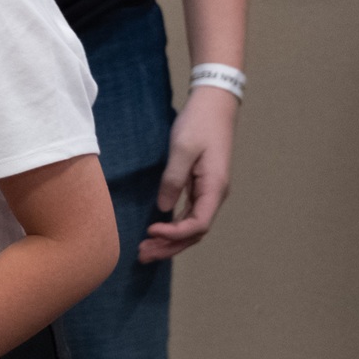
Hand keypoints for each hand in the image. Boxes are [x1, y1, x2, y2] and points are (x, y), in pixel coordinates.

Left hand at [141, 86, 237, 262]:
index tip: (151, 229)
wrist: (214, 103)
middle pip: (195, 232)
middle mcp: (215, 194)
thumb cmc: (199, 123)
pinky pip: (189, 214)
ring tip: (146, 249)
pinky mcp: (201, 186)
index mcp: (215, 187)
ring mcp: (209, 191)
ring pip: (192, 226)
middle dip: (170, 246)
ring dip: (170, 240)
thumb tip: (163, 208)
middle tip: (142, 255)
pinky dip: (173, 226)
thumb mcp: (183, 150)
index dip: (175, 233)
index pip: (198, 224)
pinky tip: (157, 231)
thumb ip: (173, 180)